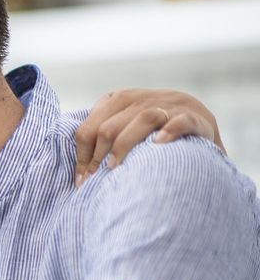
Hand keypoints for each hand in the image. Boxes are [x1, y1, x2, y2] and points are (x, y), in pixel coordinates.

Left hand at [74, 88, 224, 184]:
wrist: (199, 120)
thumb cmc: (152, 132)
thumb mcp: (124, 126)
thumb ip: (103, 139)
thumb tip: (79, 175)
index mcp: (118, 100)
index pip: (89, 126)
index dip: (82, 155)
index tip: (81, 180)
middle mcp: (141, 99)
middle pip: (109, 126)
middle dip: (97, 156)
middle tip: (94, 180)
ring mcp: (169, 105)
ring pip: (141, 119)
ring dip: (124, 145)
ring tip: (115, 168)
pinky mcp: (195, 117)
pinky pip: (179, 121)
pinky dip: (168, 131)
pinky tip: (158, 145)